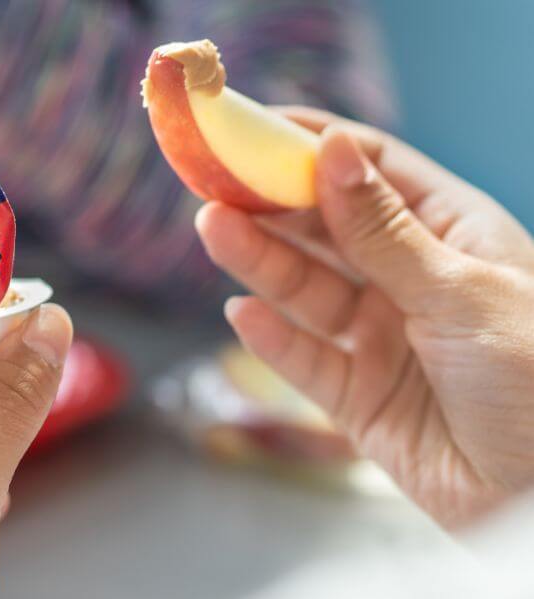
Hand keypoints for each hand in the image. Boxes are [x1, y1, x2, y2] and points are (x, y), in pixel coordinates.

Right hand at [195, 106, 533, 526]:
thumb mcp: (462, 292)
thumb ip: (383, 230)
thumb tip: (330, 149)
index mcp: (451, 234)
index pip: (372, 170)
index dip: (312, 145)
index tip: (254, 128)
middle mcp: (410, 278)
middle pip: (327, 227)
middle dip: (272, 202)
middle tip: (214, 180)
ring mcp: (381, 337)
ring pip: (308, 290)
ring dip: (260, 261)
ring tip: (213, 228)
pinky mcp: (359, 395)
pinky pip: (306, 359)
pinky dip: (272, 338)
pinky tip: (242, 312)